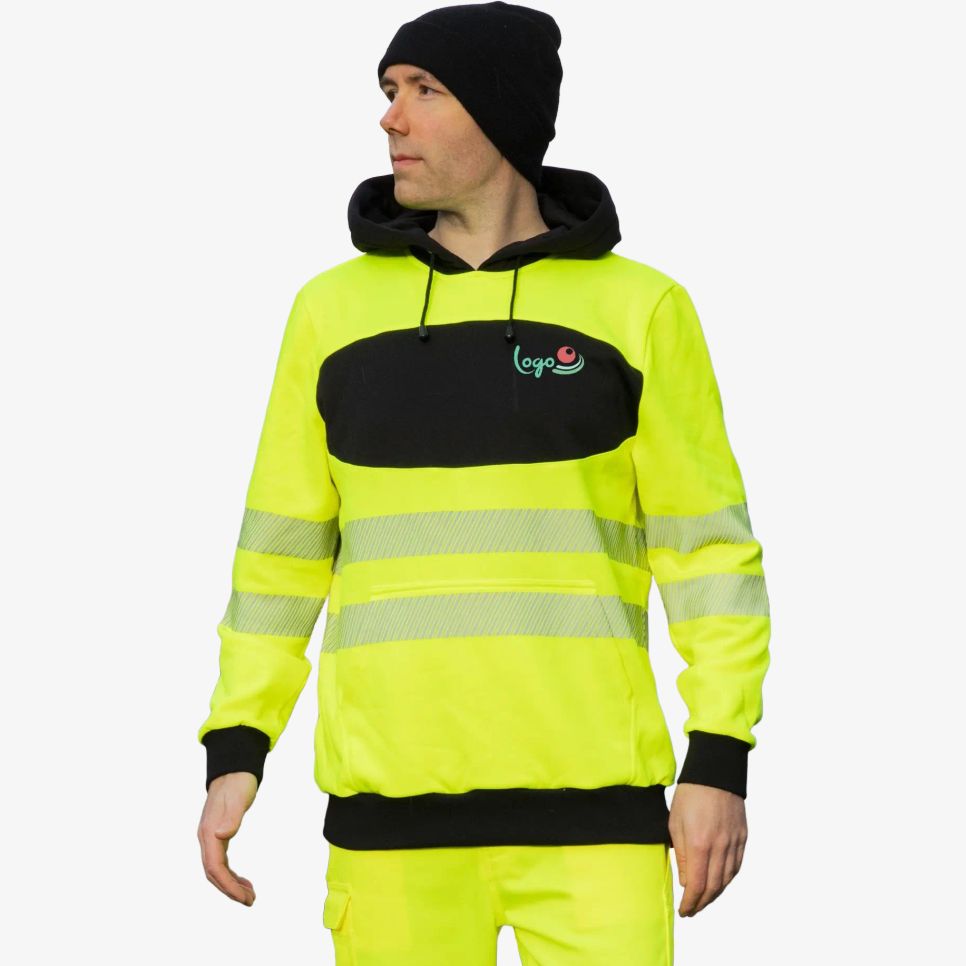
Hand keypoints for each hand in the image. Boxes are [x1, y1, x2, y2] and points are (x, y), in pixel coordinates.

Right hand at [197, 772, 258, 904]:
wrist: (234, 768)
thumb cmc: (238, 782)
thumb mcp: (238, 799)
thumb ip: (231, 817)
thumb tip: (221, 836)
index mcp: (209, 832)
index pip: (214, 867)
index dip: (228, 886)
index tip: (244, 897)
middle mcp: (206, 837)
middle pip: (214, 873)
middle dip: (230, 890)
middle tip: (251, 900)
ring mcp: (210, 836)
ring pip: (217, 870)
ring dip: (231, 884)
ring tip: (250, 894)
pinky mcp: (217, 834)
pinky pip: (221, 861)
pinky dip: (231, 874)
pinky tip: (243, 880)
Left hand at [668, 782, 746, 916]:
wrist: (715, 772)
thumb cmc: (690, 795)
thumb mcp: (675, 823)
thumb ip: (681, 855)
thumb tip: (687, 882)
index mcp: (699, 843)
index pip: (697, 885)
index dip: (690, 902)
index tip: (684, 911)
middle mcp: (720, 846)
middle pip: (714, 887)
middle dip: (702, 903)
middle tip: (692, 910)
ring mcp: (734, 842)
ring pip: (727, 879)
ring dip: (716, 894)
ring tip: (704, 901)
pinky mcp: (743, 837)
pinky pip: (737, 866)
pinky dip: (728, 879)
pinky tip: (720, 883)